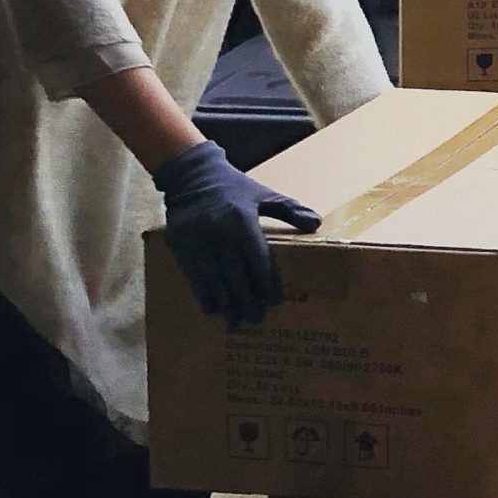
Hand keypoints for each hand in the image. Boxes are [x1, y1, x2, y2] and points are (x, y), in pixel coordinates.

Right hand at [154, 140, 321, 327]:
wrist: (193, 176)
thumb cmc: (235, 189)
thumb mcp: (264, 194)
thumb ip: (290, 210)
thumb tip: (316, 224)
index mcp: (242, 220)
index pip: (258, 259)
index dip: (266, 282)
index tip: (274, 301)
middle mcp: (219, 232)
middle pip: (236, 274)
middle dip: (247, 299)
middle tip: (256, 319)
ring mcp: (197, 240)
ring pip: (214, 278)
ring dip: (226, 302)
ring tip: (235, 321)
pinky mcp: (181, 244)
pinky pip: (193, 275)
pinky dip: (203, 293)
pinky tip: (212, 308)